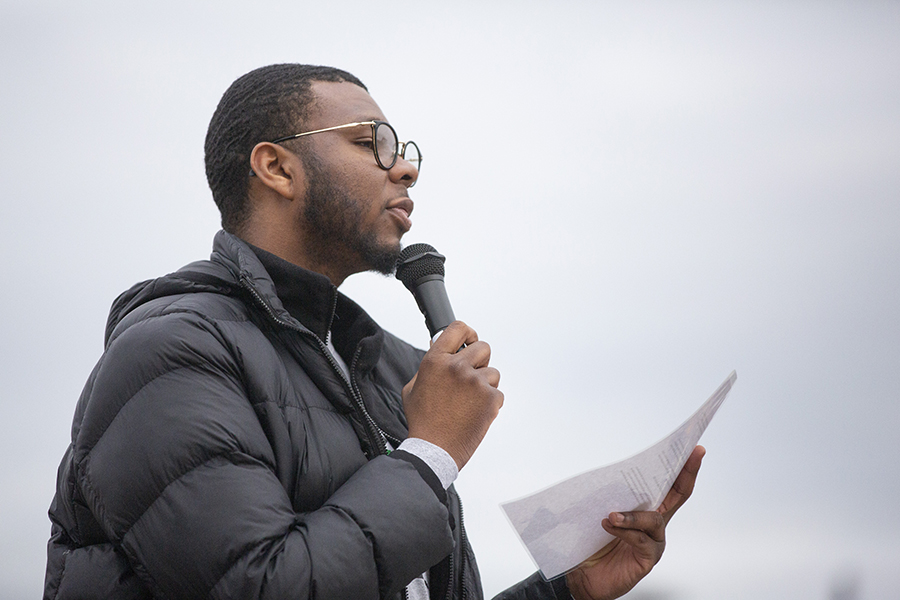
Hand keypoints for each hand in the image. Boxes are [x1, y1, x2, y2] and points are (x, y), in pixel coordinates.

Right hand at [402, 321, 502, 469]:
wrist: (434, 449)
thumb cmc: (423, 420)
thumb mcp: (414, 387)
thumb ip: (429, 365)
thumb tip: (437, 345)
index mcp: (435, 360)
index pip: (458, 328)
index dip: (468, 333)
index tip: (470, 340)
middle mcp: (456, 367)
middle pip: (483, 348)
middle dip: (479, 361)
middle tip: (471, 377)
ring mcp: (475, 382)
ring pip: (493, 372)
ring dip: (485, 384)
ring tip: (469, 402)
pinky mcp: (490, 398)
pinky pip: (497, 392)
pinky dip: (490, 403)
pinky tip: (475, 413)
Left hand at [565, 445, 705, 599]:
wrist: (581, 576)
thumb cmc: (592, 542)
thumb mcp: (601, 512)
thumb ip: (611, 496)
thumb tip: (610, 474)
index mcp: (647, 509)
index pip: (671, 485)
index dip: (684, 467)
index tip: (695, 448)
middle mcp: (655, 525)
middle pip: (678, 495)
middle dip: (686, 472)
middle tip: (691, 455)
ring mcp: (654, 542)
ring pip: (654, 520)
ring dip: (633, 515)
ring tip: (611, 515)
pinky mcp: (646, 559)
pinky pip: (640, 541)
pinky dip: (624, 531)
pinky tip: (608, 526)